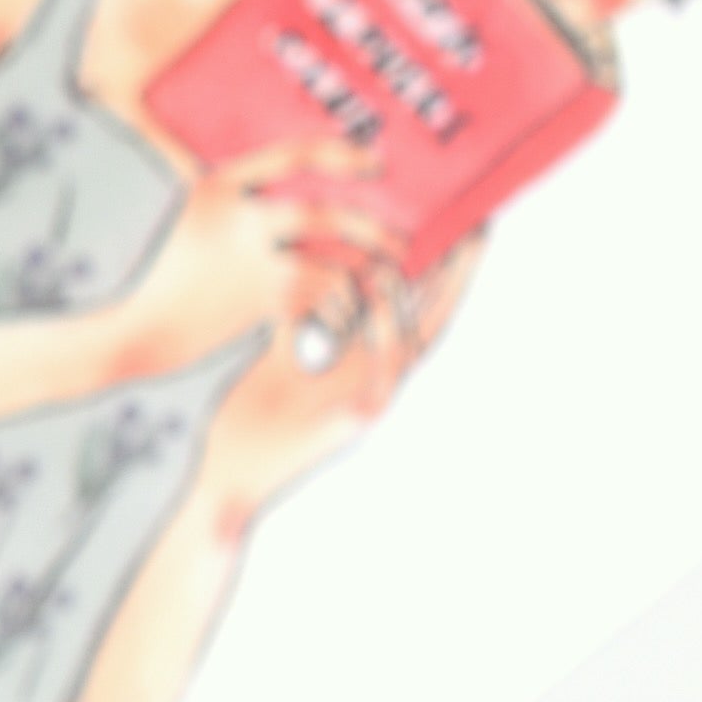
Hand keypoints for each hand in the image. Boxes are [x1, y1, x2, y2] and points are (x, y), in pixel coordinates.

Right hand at [124, 137, 407, 365]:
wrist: (146, 322)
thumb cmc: (174, 267)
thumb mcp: (196, 215)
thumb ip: (243, 196)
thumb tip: (312, 192)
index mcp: (220, 186)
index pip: (293, 155)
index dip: (341, 154)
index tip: (374, 162)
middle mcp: (238, 221)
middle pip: (322, 217)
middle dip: (368, 230)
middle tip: (396, 243)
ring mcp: (250, 263)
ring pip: (330, 265)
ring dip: (363, 272)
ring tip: (380, 277)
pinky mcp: (259, 301)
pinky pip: (320, 297)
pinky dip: (342, 303)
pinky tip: (348, 307)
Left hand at [206, 224, 480, 509]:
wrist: (224, 476)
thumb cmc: (245, 421)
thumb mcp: (272, 360)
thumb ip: (295, 322)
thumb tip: (300, 273)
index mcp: (359, 365)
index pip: (405, 309)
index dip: (429, 271)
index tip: (446, 226)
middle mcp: (374, 382)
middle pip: (428, 318)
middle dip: (455, 274)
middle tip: (477, 225)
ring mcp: (370, 403)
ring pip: (415, 341)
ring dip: (434, 295)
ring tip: (451, 249)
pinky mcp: (354, 422)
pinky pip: (379, 370)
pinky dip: (386, 335)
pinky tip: (386, 302)